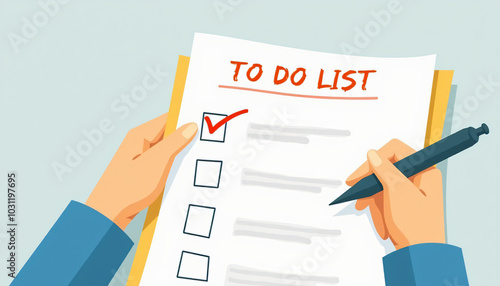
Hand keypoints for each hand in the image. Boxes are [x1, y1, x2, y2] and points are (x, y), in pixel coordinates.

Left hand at [86, 113, 196, 229]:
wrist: (108, 214)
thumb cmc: (129, 187)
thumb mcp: (157, 162)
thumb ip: (175, 142)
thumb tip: (191, 126)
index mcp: (140, 135)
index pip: (169, 119)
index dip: (187, 119)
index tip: (206, 122)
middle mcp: (138, 142)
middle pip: (168, 133)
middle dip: (186, 137)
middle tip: (207, 141)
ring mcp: (139, 157)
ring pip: (166, 149)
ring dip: (180, 152)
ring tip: (199, 156)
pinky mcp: (141, 171)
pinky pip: (161, 162)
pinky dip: (172, 164)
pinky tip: (183, 171)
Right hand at [346, 139, 444, 249]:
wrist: (421, 257)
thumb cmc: (416, 226)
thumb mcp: (397, 193)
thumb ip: (384, 170)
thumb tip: (373, 154)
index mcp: (425, 170)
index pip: (396, 151)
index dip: (375, 159)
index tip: (359, 174)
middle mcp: (420, 178)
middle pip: (386, 169)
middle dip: (372, 185)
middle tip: (355, 190)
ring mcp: (412, 192)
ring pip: (383, 186)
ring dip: (375, 202)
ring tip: (373, 216)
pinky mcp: (405, 205)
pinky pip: (386, 200)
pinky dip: (380, 211)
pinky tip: (382, 225)